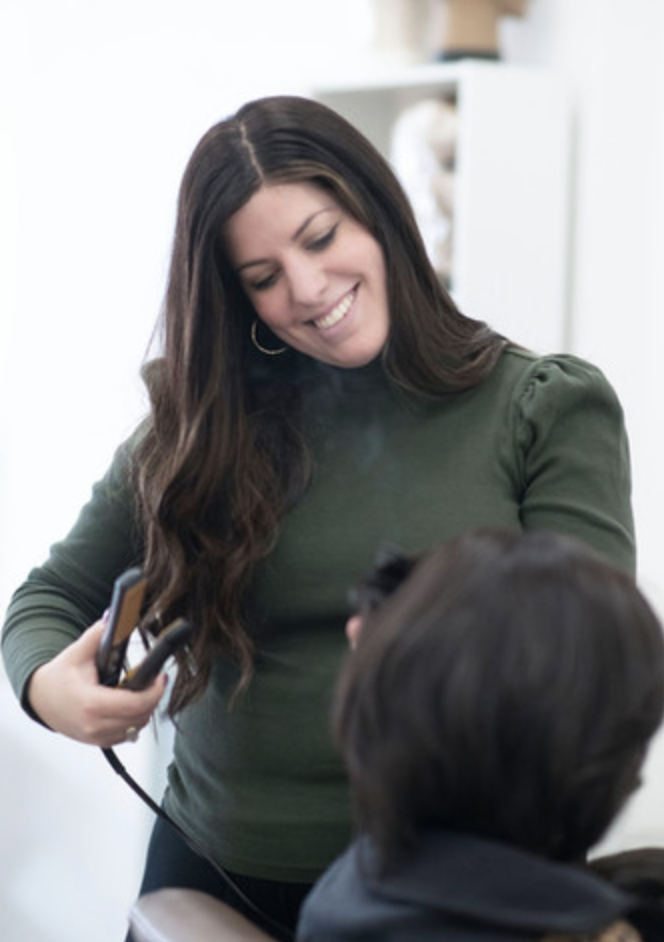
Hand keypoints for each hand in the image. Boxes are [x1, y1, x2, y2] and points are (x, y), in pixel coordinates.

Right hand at [27, 621, 167, 746]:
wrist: (42, 699)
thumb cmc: (59, 678)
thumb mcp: (77, 652)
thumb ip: (97, 634)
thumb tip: (112, 618)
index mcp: (90, 704)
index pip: (134, 705)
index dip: (154, 692)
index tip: (160, 678)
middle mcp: (93, 725)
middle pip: (139, 718)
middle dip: (152, 698)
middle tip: (155, 681)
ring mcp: (96, 736)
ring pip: (136, 728)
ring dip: (145, 710)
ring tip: (143, 691)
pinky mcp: (99, 741)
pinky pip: (127, 735)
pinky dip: (134, 720)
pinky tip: (131, 705)